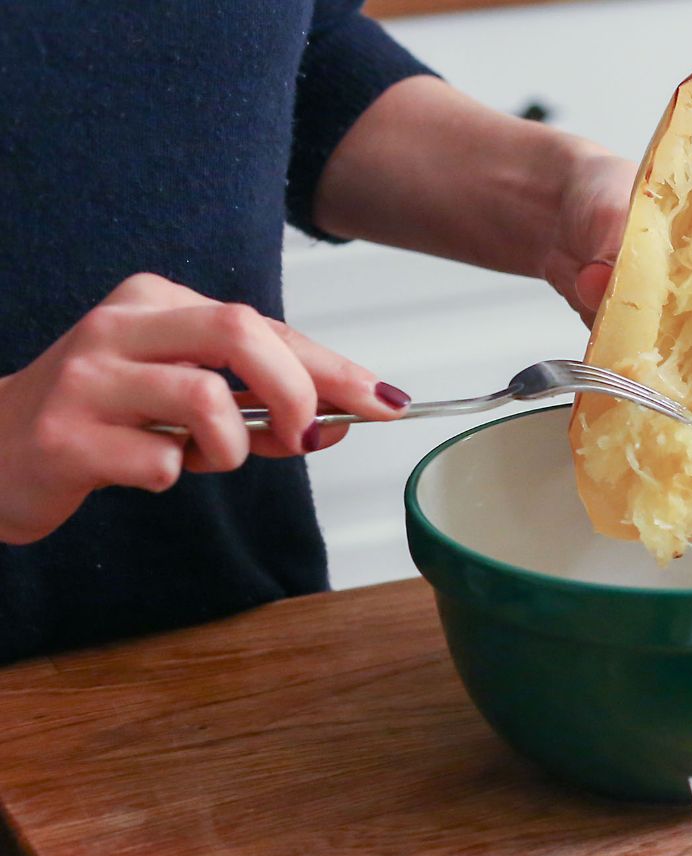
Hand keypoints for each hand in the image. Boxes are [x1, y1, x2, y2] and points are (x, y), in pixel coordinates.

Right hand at [0, 273, 407, 543]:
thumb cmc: (103, 420)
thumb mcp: (185, 399)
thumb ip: (259, 404)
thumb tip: (342, 416)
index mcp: (153, 302)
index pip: (263, 325)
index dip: (332, 367)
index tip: (384, 400)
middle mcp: (118, 328)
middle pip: (238, 332)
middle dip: (295, 389)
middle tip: (308, 434)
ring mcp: (87, 380)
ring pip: (204, 399)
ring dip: (234, 446)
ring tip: (204, 458)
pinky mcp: (65, 438)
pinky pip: (159, 462)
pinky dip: (173, 476)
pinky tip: (144, 470)